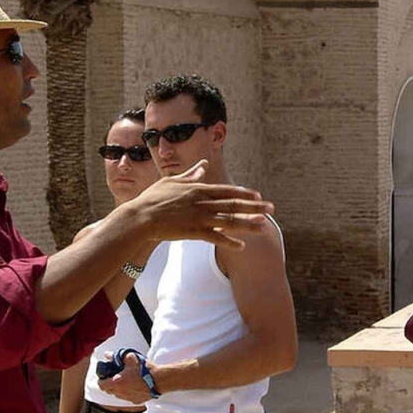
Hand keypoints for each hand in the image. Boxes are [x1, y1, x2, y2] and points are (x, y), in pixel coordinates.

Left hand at [98, 353, 153, 403]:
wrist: (160, 380)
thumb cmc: (144, 369)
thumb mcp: (130, 358)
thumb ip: (117, 356)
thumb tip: (107, 354)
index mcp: (117, 382)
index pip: (101, 385)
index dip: (101, 380)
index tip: (104, 376)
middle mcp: (121, 392)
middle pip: (109, 391)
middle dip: (109, 385)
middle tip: (114, 377)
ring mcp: (129, 398)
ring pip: (118, 395)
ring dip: (118, 389)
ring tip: (125, 381)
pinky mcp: (137, 401)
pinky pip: (128, 398)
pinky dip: (128, 393)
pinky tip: (134, 386)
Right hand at [132, 161, 273, 246]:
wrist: (140, 217)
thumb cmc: (153, 198)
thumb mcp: (173, 182)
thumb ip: (191, 175)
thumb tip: (203, 166)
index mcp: (199, 189)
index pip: (228, 190)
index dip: (245, 194)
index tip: (259, 196)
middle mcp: (203, 202)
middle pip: (234, 204)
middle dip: (255, 207)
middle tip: (272, 209)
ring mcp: (200, 217)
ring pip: (230, 220)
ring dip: (249, 224)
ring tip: (264, 227)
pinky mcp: (194, 231)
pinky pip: (216, 237)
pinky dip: (230, 241)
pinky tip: (242, 246)